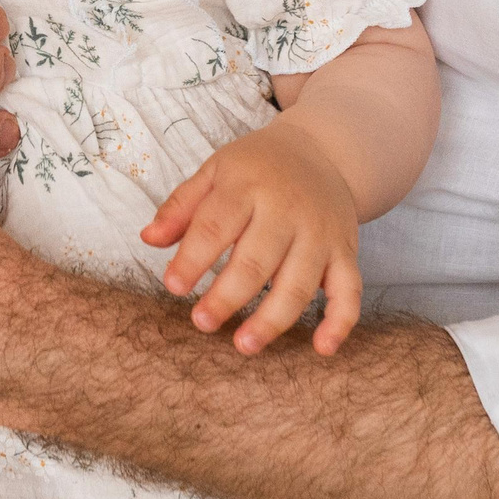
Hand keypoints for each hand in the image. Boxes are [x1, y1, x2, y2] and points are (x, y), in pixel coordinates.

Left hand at [142, 124, 362, 356]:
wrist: (322, 150)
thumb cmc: (258, 168)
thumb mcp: (216, 171)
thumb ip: (181, 205)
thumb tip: (149, 238)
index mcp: (248, 185)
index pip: (216, 226)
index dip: (193, 259)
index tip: (173, 287)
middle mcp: (288, 210)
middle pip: (257, 260)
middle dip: (228, 296)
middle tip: (202, 322)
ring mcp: (320, 233)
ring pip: (299, 283)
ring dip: (272, 319)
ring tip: (244, 345)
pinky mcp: (345, 251)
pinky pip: (350, 290)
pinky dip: (340, 322)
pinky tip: (322, 348)